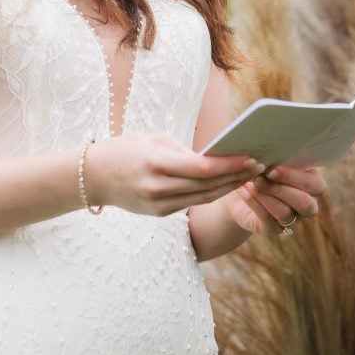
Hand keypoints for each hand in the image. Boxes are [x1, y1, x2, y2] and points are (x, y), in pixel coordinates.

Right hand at [84, 133, 265, 217]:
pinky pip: (192, 203)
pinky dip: (211, 194)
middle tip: (260, 165)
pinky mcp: (160, 214)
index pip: (203, 168)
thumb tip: (215, 159)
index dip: (230, 165)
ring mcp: (159, 205)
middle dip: (236, 176)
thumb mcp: (154, 140)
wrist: (94, 176)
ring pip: (204, 198)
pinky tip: (227, 186)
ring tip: (249, 176)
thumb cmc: (126, 149)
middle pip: (208, 186)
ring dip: (229, 188)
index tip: (251, 157)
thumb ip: (185, 152)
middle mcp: (158, 188)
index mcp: (156, 163)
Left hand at [224, 163, 326, 235]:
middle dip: (281, 189)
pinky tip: (243, 191)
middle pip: (305, 203)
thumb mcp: (270, 158)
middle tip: (260, 177)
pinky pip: (267, 221)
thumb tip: (272, 142)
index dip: (295, 177)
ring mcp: (292, 220)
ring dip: (266, 196)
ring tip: (250, 183)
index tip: (273, 168)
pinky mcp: (273, 228)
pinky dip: (254, 204)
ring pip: (285, 213)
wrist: (240, 188)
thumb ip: (276, 155)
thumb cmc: (260, 167)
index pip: (315, 185)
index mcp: (311, 184)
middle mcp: (306, 204)